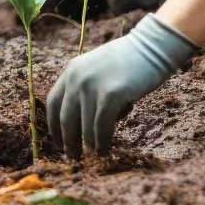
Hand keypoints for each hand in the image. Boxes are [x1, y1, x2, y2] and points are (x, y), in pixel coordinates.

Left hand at [48, 14, 198, 158]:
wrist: (151, 47)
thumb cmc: (128, 61)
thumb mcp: (97, 69)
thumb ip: (86, 89)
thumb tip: (82, 125)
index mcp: (71, 70)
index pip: (53, 103)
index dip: (54, 126)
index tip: (58, 142)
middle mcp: (76, 78)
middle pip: (65, 118)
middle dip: (68, 142)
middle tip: (73, 157)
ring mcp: (93, 86)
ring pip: (84, 127)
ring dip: (88, 146)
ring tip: (94, 156)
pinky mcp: (111, 94)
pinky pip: (101, 127)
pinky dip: (102, 142)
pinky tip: (105, 150)